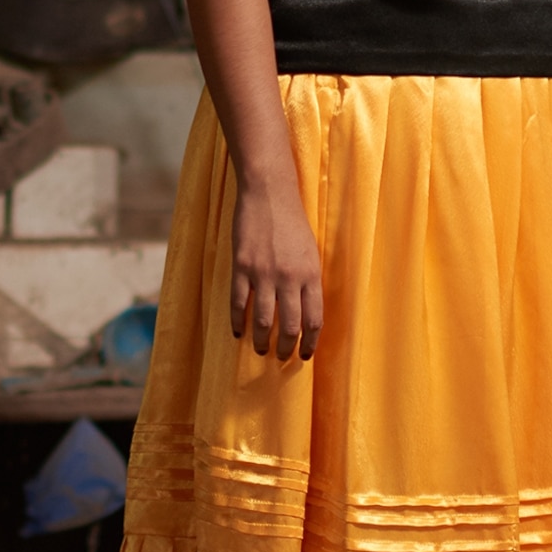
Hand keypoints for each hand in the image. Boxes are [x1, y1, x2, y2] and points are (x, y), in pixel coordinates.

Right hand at [229, 181, 322, 361]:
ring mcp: (264, 273)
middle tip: (280, 357)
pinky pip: (239, 303)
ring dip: (262, 341)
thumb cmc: (292, 222)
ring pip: (264, 320)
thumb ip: (308, 281)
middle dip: (285, 348)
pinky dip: (237, 321)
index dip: (310, 343)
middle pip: (290, 326)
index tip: (305, 355)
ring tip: (260, 350)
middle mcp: (290, 277)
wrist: (269, 193)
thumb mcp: (311, 252)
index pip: (314, 320)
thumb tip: (305, 313)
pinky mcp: (242, 266)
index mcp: (311, 274)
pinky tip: (237, 331)